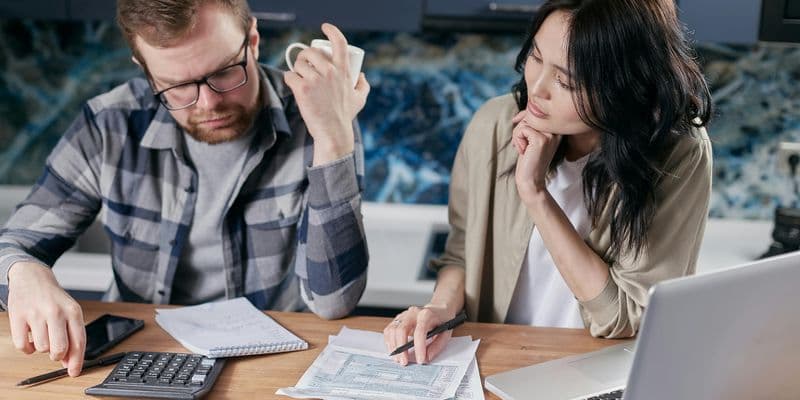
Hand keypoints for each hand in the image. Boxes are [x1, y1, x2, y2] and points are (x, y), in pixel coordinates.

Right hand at [7, 261, 85, 376]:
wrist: (32, 277)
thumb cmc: (53, 299)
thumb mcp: (69, 313)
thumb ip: (72, 336)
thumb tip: (69, 363)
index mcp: (73, 311)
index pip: (78, 342)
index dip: (77, 361)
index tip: (74, 372)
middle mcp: (56, 312)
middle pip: (59, 349)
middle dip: (58, 356)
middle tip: (56, 351)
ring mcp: (36, 314)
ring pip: (41, 349)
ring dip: (42, 348)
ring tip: (43, 335)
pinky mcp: (17, 316)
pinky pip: (22, 346)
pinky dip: (26, 348)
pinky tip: (30, 338)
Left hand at [283, 23, 369, 164]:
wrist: (332, 132)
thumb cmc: (345, 116)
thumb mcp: (360, 99)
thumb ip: (363, 85)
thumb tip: (361, 75)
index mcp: (343, 70)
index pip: (339, 43)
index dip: (332, 31)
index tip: (325, 27)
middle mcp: (329, 72)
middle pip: (310, 52)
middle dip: (305, 56)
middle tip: (304, 65)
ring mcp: (315, 79)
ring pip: (298, 63)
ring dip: (296, 68)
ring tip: (299, 77)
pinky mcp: (301, 88)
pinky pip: (289, 75)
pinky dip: (289, 79)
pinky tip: (293, 85)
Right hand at [383, 304, 454, 365]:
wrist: (438, 309)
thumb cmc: (441, 321)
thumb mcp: (445, 334)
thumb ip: (436, 346)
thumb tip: (426, 358)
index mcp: (427, 315)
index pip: (420, 331)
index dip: (419, 347)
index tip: (420, 360)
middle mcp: (413, 313)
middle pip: (401, 330)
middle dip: (401, 349)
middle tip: (404, 362)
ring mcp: (404, 315)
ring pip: (392, 330)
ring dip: (393, 347)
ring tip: (398, 359)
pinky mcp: (398, 319)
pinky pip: (389, 330)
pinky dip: (389, 342)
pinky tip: (394, 350)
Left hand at [512, 110, 561, 203]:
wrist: (531, 180)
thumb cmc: (529, 160)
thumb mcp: (531, 140)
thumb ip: (530, 125)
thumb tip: (520, 113)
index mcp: (557, 130)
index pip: (539, 111)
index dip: (524, 114)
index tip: (515, 121)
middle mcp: (557, 130)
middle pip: (531, 115)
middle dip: (520, 127)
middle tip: (519, 144)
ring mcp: (550, 135)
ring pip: (525, 121)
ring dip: (517, 134)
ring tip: (522, 148)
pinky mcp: (541, 140)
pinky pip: (522, 129)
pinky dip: (517, 139)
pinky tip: (522, 150)